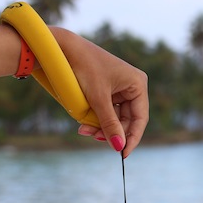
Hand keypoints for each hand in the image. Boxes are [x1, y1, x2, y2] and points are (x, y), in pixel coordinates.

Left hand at [52, 28, 148, 157]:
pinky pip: (106, 110)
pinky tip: (84, 124)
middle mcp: (132, 86)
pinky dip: (95, 119)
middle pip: (127, 119)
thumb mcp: (98, 99)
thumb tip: (119, 147)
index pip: (140, 118)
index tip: (122, 154)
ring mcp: (119, 88)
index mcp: (138, 84)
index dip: (132, 137)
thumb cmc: (84, 67)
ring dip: (100, 126)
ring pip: (114, 117)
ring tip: (84, 130)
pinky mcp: (106, 89)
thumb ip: (110, 124)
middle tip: (94, 138)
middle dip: (110, 131)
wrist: (62, 49)